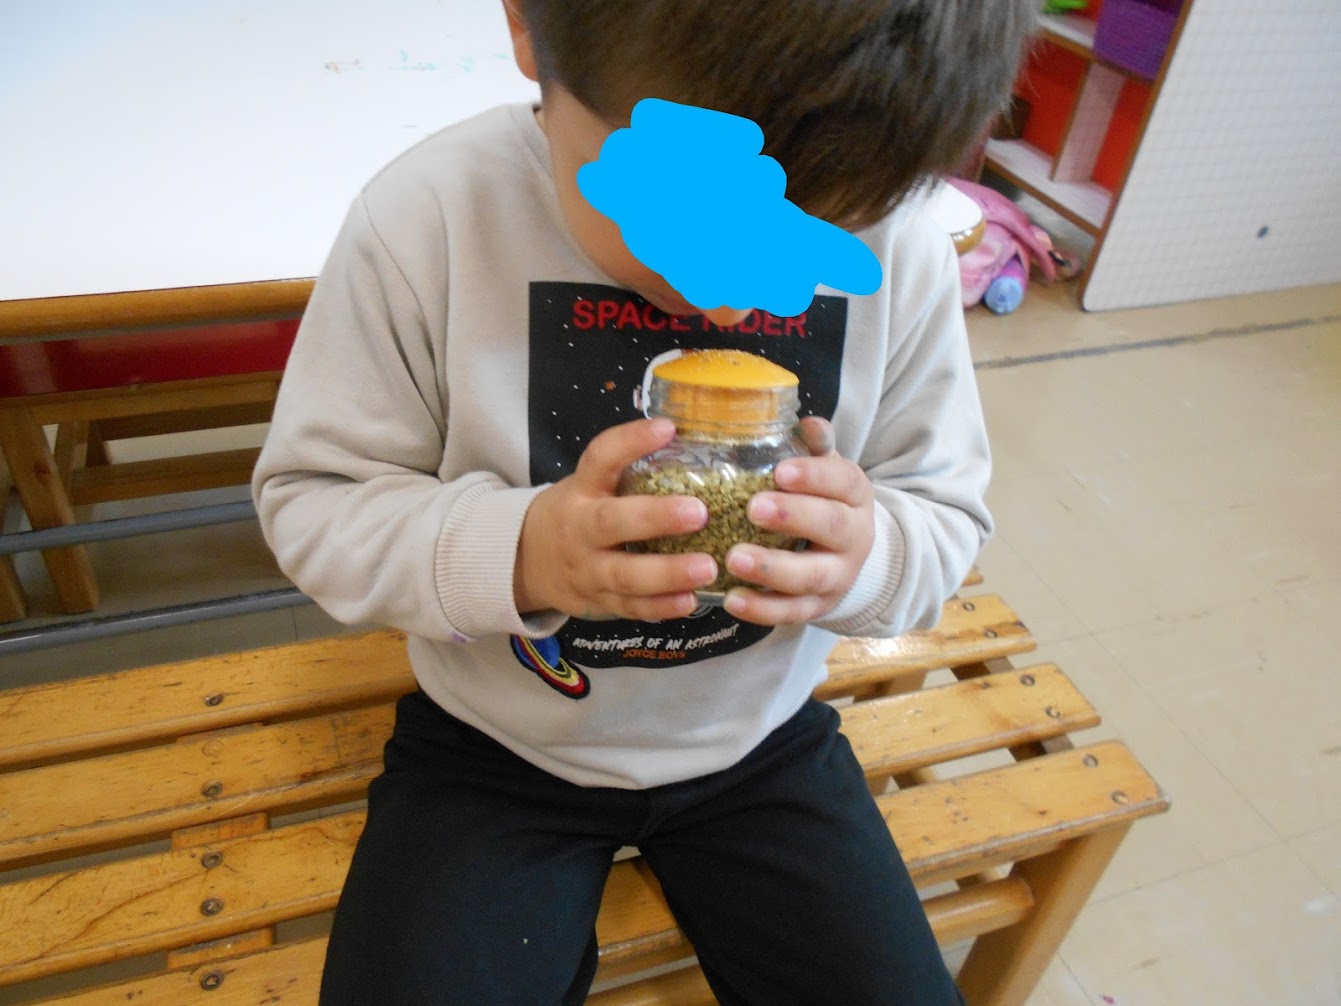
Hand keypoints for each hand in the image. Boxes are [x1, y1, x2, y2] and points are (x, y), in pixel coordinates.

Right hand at [515, 418, 718, 621]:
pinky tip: (691, 600)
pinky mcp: (599, 601)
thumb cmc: (578, 514)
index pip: (601, 458)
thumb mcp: (589, 486)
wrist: (527, 560)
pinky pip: (630, 607)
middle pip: (611, 523)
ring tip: (708, 567)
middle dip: (656, 518)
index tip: (668, 428)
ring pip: (625, 574)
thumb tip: (695, 444)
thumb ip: (630, 474)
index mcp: (582, 490)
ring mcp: (588, 570)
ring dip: (668, 573)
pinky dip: (661, 607)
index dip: (631, 441)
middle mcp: (580, 529)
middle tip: (699, 512)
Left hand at [721, 416, 874, 624]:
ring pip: (811, 576)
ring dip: (772, 568)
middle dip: (793, 517)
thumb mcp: (825, 471)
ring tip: (733, 557)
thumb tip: (809, 423)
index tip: (780, 471)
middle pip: (831, 527)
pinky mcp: (817, 607)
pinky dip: (762, 609)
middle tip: (753, 508)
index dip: (814, 476)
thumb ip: (815, 449)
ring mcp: (837, 576)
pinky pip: (791, 612)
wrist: (849, 555)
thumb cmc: (823, 501)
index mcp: (855, 495)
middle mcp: (854, 537)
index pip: (843, 481)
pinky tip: (731, 600)